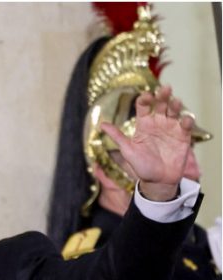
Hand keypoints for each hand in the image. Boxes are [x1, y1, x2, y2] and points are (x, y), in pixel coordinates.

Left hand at [101, 85, 193, 200]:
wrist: (157, 181)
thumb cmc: (141, 166)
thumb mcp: (127, 150)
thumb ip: (117, 136)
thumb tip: (101, 124)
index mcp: (143, 124)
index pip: (144, 106)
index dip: (145, 99)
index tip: (146, 96)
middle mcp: (158, 123)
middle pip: (160, 104)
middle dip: (162, 96)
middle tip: (164, 89)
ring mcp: (171, 129)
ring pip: (174, 111)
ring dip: (175, 105)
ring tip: (175, 101)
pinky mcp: (183, 136)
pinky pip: (186, 125)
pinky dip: (187, 121)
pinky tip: (185, 119)